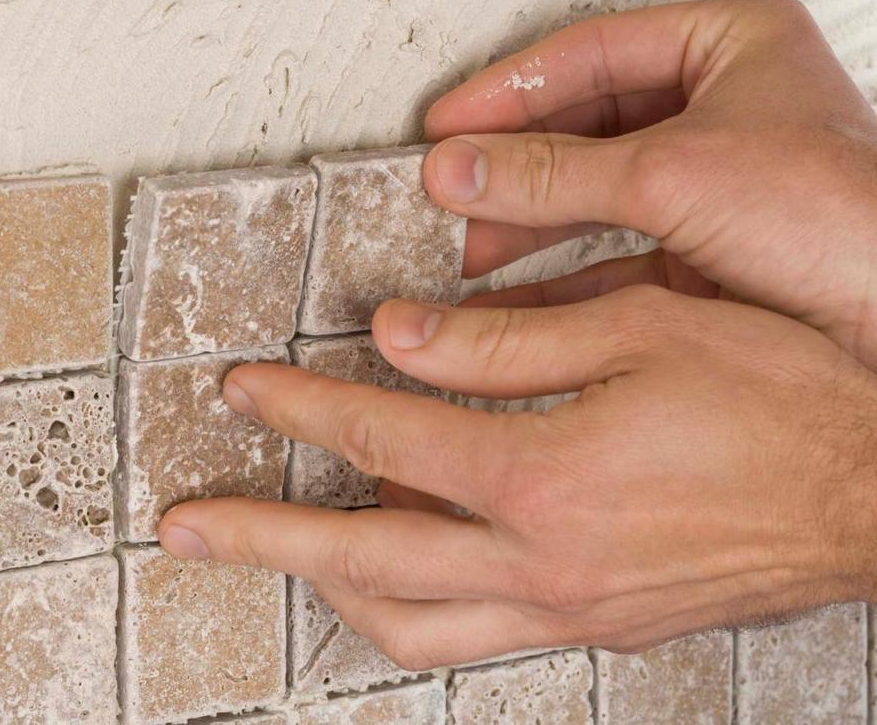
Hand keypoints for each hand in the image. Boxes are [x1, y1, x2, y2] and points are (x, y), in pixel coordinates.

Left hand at [159, 289, 876, 668]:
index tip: (244, 389)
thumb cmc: (777, 398)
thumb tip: (397, 336)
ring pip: (410, 624)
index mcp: (545, 479)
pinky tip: (395, 575)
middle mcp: (542, 563)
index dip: (299, 410)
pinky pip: (475, 634)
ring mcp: (567, 607)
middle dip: (261, 538)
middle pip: (361, 559)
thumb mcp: (641, 332)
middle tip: (188, 528)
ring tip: (274, 555)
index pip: (381, 443)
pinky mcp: (598, 623)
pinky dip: (414, 607)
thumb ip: (504, 339)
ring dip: (327, 589)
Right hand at [423, 0, 876, 368]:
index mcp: (733, 50)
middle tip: (447, 186)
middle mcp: (722, 115)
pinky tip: (507, 296)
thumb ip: (557, 170)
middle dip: (511, 165)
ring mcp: (712, 189)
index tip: (447, 122)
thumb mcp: (676, 174)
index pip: (592, 53)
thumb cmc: (847, 226)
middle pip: (584, 127)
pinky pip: (607, 258)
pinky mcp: (703, 257)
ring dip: (523, 223)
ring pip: (592, 195)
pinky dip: (555, 280)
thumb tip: (462, 164)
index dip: (510, 88)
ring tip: (461, 245)